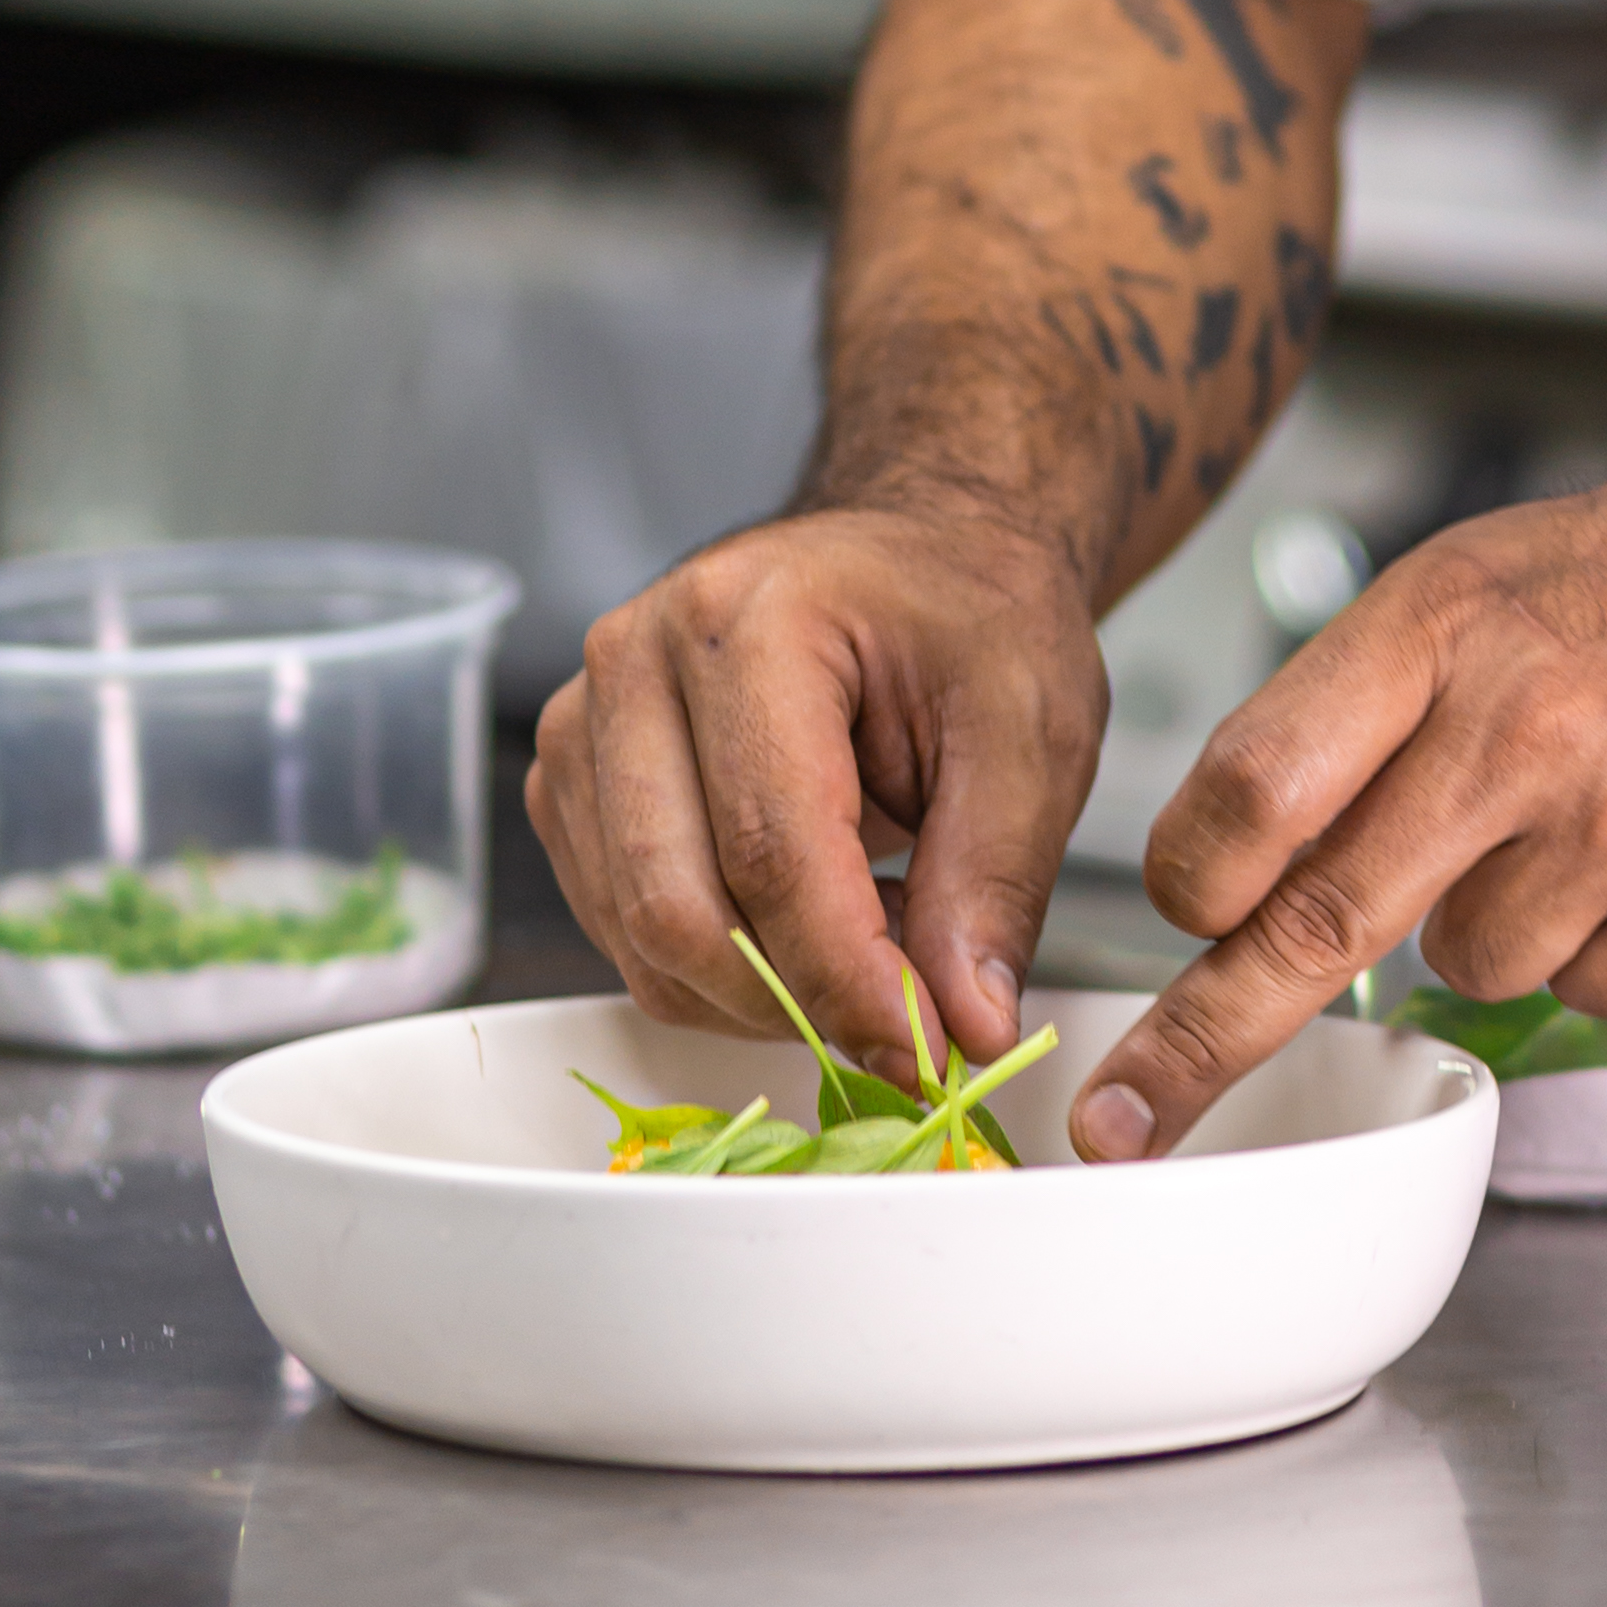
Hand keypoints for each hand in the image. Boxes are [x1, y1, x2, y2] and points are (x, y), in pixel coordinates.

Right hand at [526, 491, 1109, 1072]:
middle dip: (801, 1000)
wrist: (917, 557)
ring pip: (643, 941)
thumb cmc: (969, 617)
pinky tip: (806, 920)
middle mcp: (635, 660)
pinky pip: (624, 935)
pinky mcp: (573, 785)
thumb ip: (995, 883)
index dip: (847, 976)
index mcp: (750, 618)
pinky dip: (718, 972)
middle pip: (680, 908)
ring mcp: (586, 724)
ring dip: (763, 993)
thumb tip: (965, 1028)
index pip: (771, 848)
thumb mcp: (1032, 730)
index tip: (924, 1050)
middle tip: (911, 1018)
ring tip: (876, 937)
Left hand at [1071, 430, 1606, 1158]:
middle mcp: (1529, 725)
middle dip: (1208, 1039)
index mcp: (1451, 620)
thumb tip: (1242, 857)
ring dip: (1498, 918)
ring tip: (1594, 806)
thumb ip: (1367, 699)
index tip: (1172, 923)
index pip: (1261, 784)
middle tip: (1125, 1114)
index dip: (1196, 876)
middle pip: (1322, 922)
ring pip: (1471, 967)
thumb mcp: (1494, 574)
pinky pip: (1593, 989)